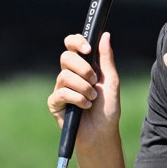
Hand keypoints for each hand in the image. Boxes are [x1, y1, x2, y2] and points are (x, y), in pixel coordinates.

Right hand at [49, 31, 119, 146]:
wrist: (102, 132)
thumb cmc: (108, 109)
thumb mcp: (111, 81)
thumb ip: (106, 58)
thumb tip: (105, 34)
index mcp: (83, 66)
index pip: (72, 45)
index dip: (76, 42)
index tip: (88, 48)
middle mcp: (70, 74)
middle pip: (66, 57)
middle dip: (83, 68)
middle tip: (95, 81)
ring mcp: (61, 88)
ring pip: (65, 75)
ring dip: (83, 87)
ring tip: (92, 99)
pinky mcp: (55, 102)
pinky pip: (62, 92)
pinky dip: (77, 99)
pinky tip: (85, 106)